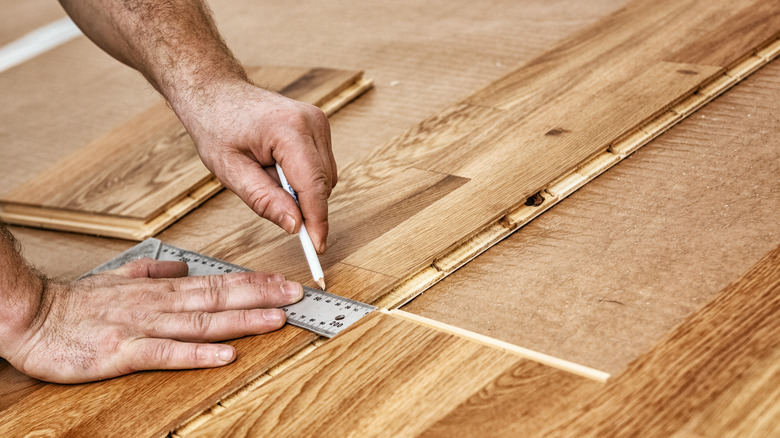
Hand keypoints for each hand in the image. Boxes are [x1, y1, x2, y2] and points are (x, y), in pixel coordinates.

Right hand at [1, 258, 301, 382]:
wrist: (30, 317)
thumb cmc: (75, 303)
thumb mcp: (118, 277)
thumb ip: (153, 272)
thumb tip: (183, 266)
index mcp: (160, 290)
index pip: (216, 283)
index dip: (253, 283)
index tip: (284, 283)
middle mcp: (159, 305)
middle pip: (217, 298)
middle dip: (261, 297)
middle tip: (296, 295)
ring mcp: (143, 328)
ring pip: (201, 322)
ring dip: (241, 320)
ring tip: (275, 319)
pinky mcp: (123, 353)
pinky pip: (166, 353)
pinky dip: (198, 353)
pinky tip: (226, 354)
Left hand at [177, 80, 337, 252]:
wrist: (216, 92)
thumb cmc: (217, 124)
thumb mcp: (230, 170)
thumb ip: (264, 200)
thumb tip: (295, 226)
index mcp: (289, 130)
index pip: (314, 186)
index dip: (317, 221)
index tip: (317, 247)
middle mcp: (311, 122)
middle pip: (323, 184)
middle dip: (303, 204)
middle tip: (269, 203)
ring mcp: (318, 122)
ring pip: (325, 178)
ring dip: (301, 190)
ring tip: (265, 175)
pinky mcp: (319, 127)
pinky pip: (321, 167)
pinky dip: (302, 178)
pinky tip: (275, 167)